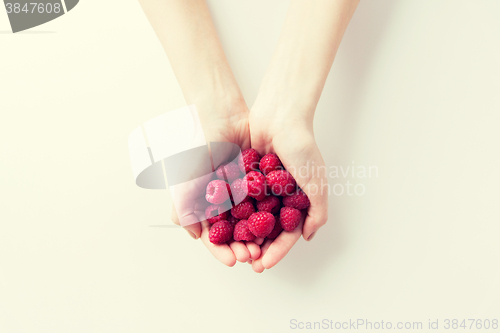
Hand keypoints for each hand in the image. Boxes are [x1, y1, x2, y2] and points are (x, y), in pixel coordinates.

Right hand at [170, 95, 261, 266]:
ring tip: (265, 245)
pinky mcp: (258, 182)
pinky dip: (270, 215)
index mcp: (205, 206)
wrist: (221, 118)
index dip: (222, 251)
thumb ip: (185, 207)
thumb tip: (195, 236)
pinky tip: (277, 224)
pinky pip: (265, 203)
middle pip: (235, 234)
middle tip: (253, 255)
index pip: (213, 236)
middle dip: (243, 247)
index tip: (233, 260)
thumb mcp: (188, 179)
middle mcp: (224, 203)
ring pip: (252, 222)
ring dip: (258, 236)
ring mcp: (242, 193)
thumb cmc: (199, 147)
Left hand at [248, 101, 328, 272]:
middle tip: (245, 261)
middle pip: (267, 229)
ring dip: (242, 234)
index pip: (287, 232)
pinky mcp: (246, 175)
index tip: (265, 264)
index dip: (277, 250)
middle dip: (257, 246)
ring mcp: (262, 186)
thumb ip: (317, 210)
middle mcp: (279, 195)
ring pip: (250, 217)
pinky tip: (221, 225)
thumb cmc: (301, 145)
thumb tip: (307, 237)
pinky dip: (231, 211)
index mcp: (298, 199)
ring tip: (232, 248)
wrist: (280, 114)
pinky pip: (238, 197)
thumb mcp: (316, 180)